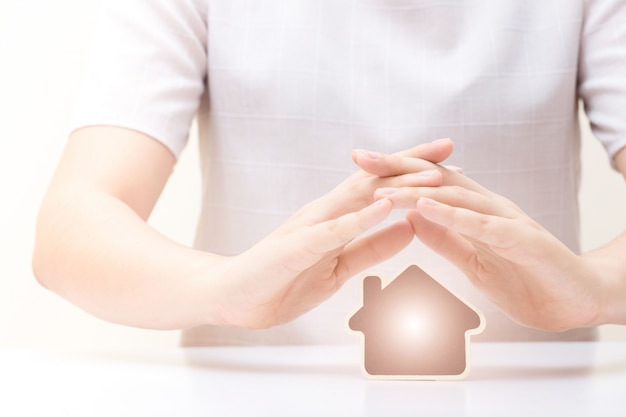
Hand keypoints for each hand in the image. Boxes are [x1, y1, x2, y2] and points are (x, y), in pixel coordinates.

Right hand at [211, 139, 454, 328]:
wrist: (232, 296)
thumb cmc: (282, 280)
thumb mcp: (339, 267)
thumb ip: (371, 248)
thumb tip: (407, 231)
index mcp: (334, 219)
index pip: (378, 188)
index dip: (412, 175)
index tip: (448, 165)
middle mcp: (324, 213)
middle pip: (373, 180)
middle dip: (411, 163)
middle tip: (448, 147)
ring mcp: (309, 226)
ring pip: (357, 199)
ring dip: (396, 185)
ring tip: (431, 175)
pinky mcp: (296, 245)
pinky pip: (332, 230)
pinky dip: (360, 217)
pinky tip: (384, 207)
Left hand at [356, 154, 604, 331]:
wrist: (578, 299)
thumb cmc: (527, 279)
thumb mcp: (473, 260)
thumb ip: (445, 239)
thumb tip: (412, 219)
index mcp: (475, 211)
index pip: (430, 185)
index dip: (395, 173)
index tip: (360, 165)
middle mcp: (488, 207)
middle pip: (437, 179)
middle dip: (398, 167)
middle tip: (361, 157)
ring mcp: (505, 219)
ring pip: (455, 196)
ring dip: (417, 190)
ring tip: (383, 184)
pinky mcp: (520, 239)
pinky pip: (480, 225)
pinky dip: (451, 215)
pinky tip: (424, 208)